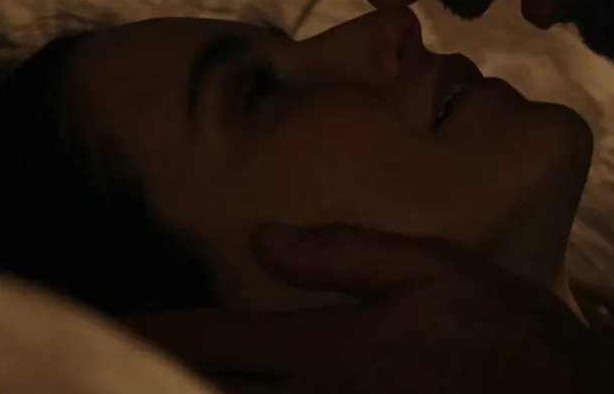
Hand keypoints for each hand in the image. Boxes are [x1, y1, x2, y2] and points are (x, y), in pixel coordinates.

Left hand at [125, 224, 601, 393]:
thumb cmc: (504, 327)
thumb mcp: (428, 265)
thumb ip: (340, 252)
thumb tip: (263, 236)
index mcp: (332, 346)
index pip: (221, 340)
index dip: (159, 332)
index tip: (112, 322)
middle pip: (218, 393)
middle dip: (156, 375)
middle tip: (108, 361)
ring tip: (148, 380)